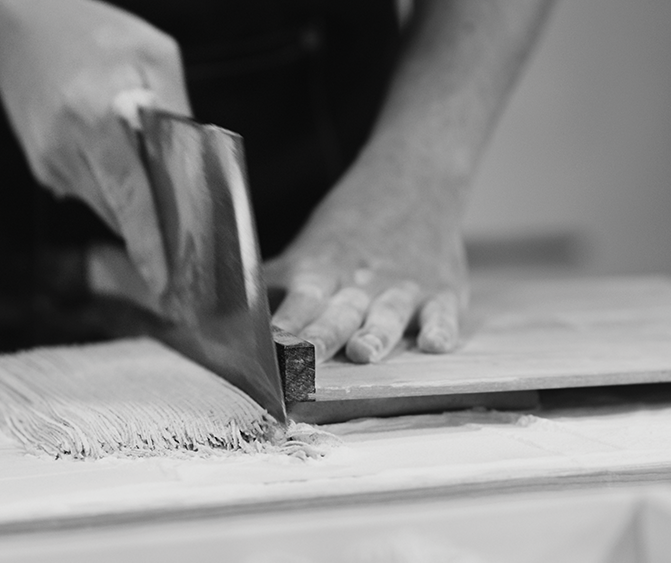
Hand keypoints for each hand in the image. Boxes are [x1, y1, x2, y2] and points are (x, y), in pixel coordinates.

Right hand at [0, 0, 190, 294]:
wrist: (20, 26)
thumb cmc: (97, 34)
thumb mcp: (153, 56)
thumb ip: (176, 112)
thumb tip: (196, 166)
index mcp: (95, 116)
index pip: (131, 196)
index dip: (150, 243)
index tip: (166, 280)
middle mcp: (67, 147)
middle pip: (122, 212)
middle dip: (155, 239)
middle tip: (187, 265)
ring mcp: (51, 161)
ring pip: (108, 209)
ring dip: (138, 216)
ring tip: (169, 225)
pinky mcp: (44, 166)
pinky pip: (92, 194)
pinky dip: (117, 195)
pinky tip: (130, 179)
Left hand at [266, 163, 468, 364]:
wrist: (413, 180)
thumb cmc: (350, 227)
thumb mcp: (309, 249)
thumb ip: (277, 284)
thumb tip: (228, 317)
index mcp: (322, 273)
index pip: (299, 303)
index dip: (284, 325)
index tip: (268, 348)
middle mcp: (360, 284)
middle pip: (338, 313)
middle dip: (321, 336)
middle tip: (306, 356)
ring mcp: (403, 288)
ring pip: (388, 314)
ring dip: (376, 333)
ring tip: (363, 352)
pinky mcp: (441, 291)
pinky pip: (442, 312)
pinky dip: (440, 327)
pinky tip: (435, 344)